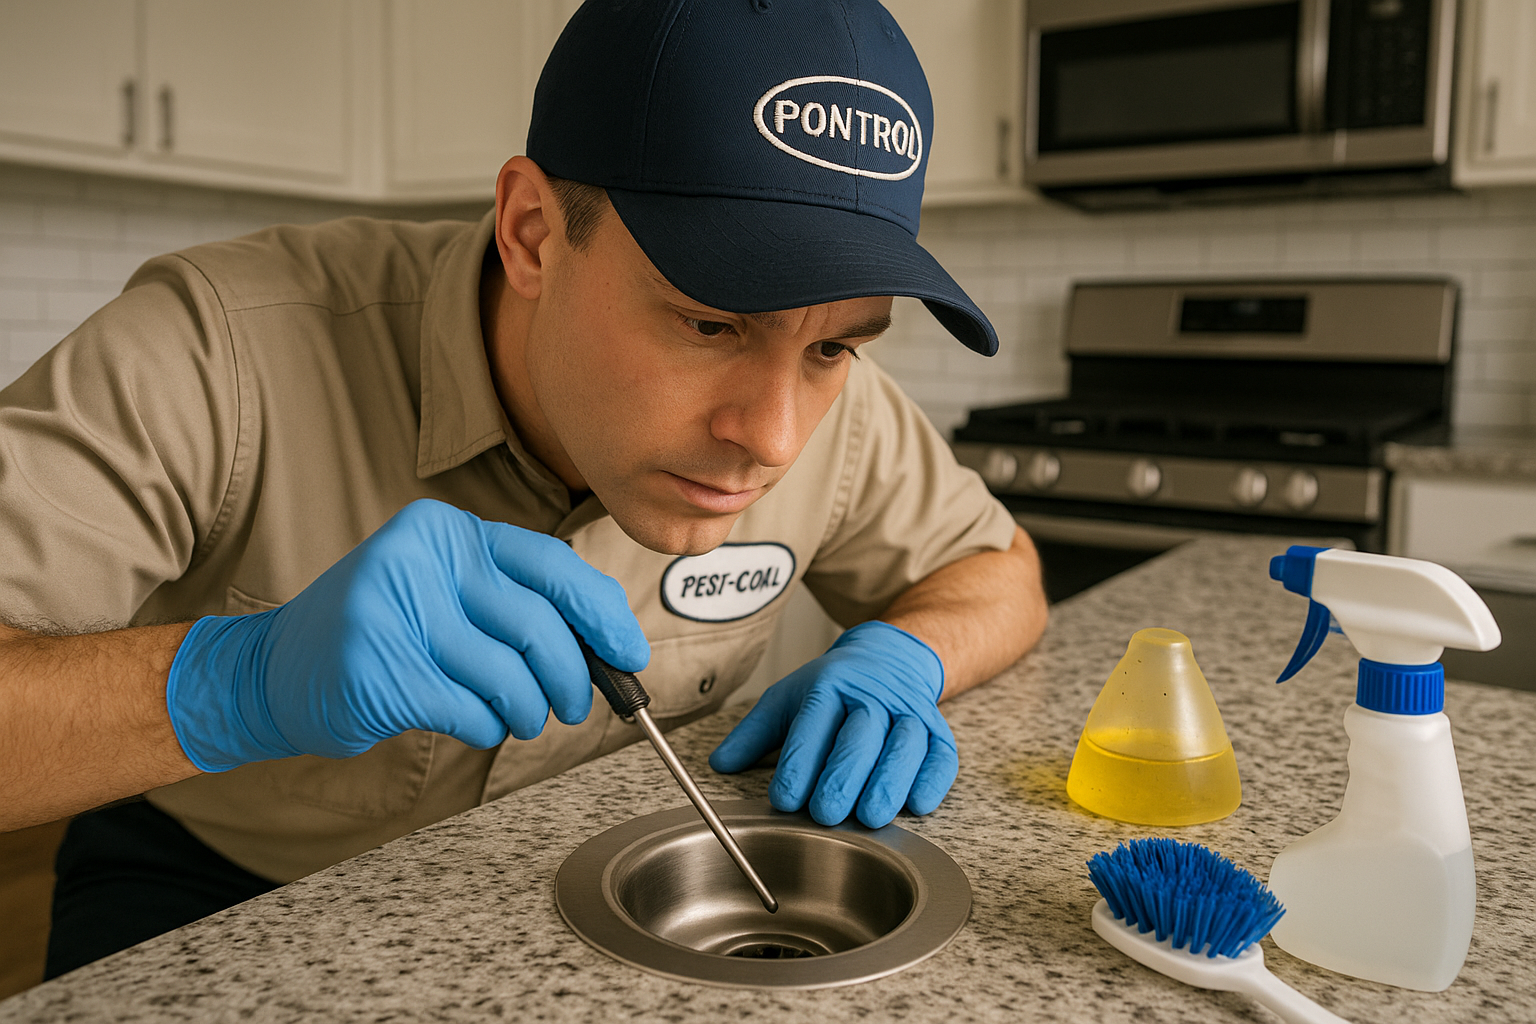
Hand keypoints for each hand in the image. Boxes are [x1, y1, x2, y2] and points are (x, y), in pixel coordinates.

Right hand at [165, 499, 647, 770]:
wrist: (276, 670)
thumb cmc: (385, 632)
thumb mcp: (448, 591)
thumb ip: (518, 603)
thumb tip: (609, 644)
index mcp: (447, 531)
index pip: (551, 566)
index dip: (601, 614)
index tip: (629, 653)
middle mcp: (420, 560)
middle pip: (538, 627)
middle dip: (572, 679)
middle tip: (573, 706)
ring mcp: (394, 613)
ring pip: (509, 676)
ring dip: (526, 711)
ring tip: (515, 716)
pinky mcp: (380, 670)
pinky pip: (471, 710)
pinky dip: (486, 727)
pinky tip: (472, 722)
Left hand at [709, 621, 955, 827]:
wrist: (890, 657)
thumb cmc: (834, 688)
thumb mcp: (788, 699)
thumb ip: (754, 735)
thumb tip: (718, 764)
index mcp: (830, 685)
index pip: (814, 723)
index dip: (800, 763)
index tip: (785, 799)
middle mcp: (872, 696)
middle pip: (861, 736)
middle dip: (843, 777)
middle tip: (826, 813)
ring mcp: (910, 713)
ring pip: (904, 746)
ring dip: (889, 782)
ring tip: (871, 816)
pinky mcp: (939, 732)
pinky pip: (942, 755)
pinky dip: (932, 779)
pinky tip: (917, 803)